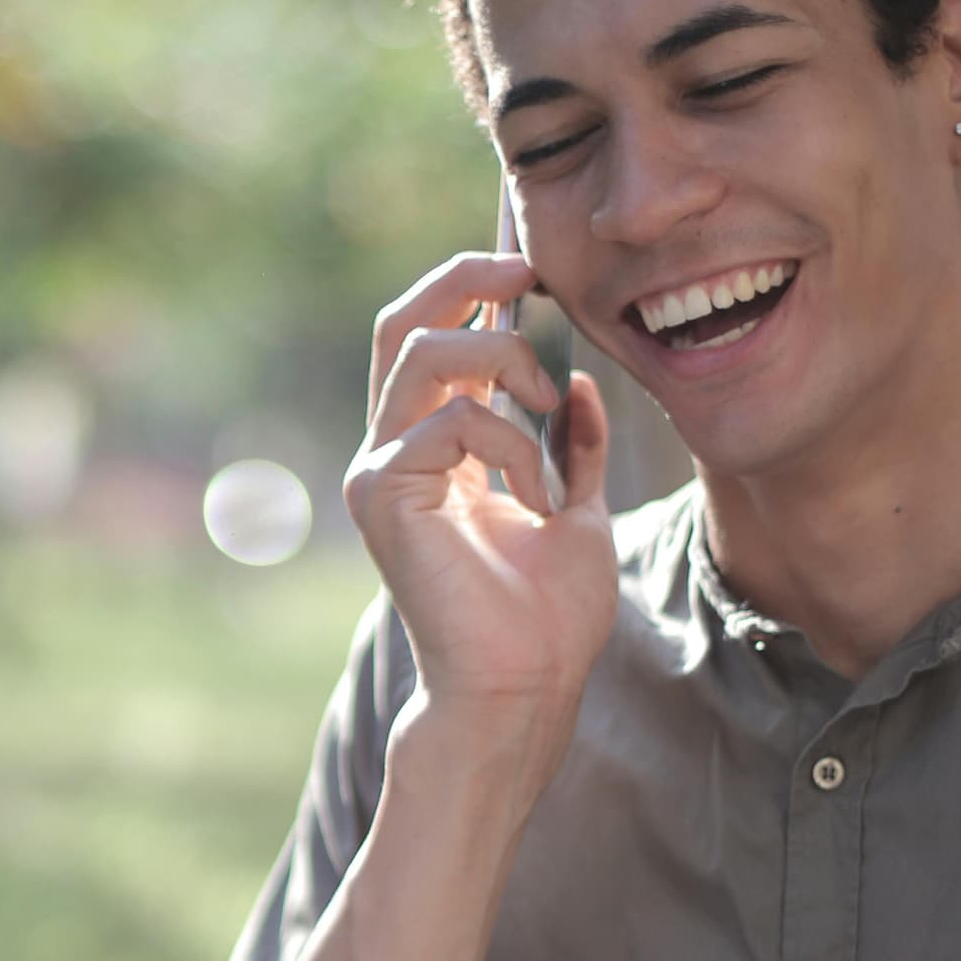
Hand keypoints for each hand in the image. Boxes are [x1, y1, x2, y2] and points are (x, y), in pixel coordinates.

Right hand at [345, 255, 616, 796]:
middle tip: (529, 273)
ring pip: (424, 351)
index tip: (539, 278)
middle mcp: (394, 450)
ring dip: (503, 359)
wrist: (524, 686)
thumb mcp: (576, 510)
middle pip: (402, 321)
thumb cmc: (546, 617)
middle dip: (464, 277)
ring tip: (550, 406)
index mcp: (433, 449)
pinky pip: (452, 420)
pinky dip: (511, 442)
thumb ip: (571, 449)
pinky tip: (535, 495)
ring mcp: (379, 470)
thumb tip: (581, 386)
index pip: (434, 337)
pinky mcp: (382, 493)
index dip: (476, 290)